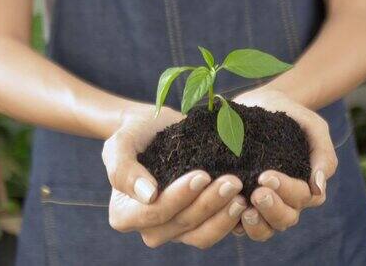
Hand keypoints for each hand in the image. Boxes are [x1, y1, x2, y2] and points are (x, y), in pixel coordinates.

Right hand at [103, 106, 246, 248]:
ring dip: (223, 216)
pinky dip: (230, 220)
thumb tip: (148, 196)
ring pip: (201, 235)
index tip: (202, 175)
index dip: (179, 197)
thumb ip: (123, 169)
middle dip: (208, 203)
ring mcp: (174, 230)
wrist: (155, 129)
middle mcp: (148, 229)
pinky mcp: (196, 226)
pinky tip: (245, 199)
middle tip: (232, 181)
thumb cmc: (135, 134)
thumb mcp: (120, 143)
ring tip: (240, 192)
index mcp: (124, 214)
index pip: (154, 212)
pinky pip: (214, 232)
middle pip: (181, 225)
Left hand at [232, 88, 337, 240]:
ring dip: (255, 224)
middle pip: (285, 219)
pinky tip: (222, 208)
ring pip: (263, 230)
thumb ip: (323, 154)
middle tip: (256, 192)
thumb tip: (319, 188)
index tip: (266, 175)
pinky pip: (237, 225)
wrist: (259, 103)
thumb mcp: (313, 127)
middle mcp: (285, 201)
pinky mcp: (238, 204)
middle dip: (271, 209)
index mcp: (305, 186)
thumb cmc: (290, 116)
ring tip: (243, 207)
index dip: (286, 191)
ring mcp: (261, 206)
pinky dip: (232, 221)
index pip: (302, 197)